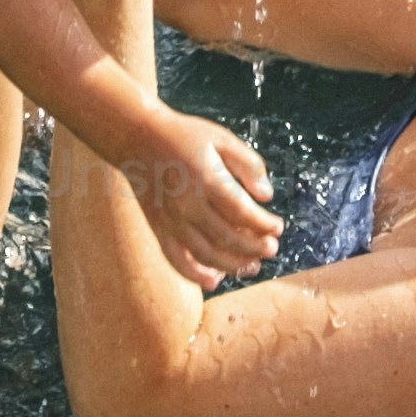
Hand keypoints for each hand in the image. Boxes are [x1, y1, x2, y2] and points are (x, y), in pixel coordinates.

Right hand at [127, 114, 280, 286]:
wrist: (137, 137)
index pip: (242, 212)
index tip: (278, 227)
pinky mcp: (158, 229)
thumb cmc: (184, 135)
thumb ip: (248, 164)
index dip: (264, 224)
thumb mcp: (221, 138)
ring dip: (233, 265)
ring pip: (206, 255)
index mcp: (206, 180)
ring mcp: (171, 221)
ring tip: (252, 265)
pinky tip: (214, 280)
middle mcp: (188, 205)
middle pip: (227, 238)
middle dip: (255, 247)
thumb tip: (267, 195)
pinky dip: (195, 275)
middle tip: (271, 248)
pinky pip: (176, 260)